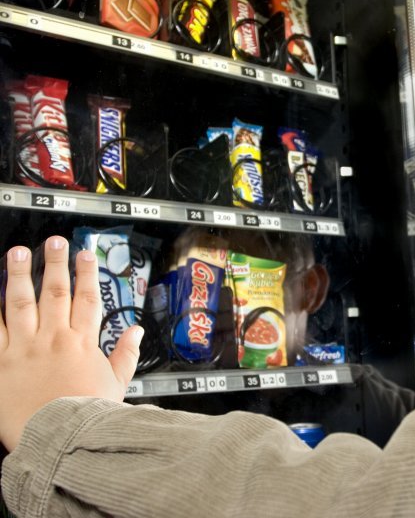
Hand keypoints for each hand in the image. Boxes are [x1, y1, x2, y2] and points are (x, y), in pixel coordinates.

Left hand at [0, 236, 141, 451]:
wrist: (59, 438)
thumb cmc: (87, 415)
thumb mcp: (116, 385)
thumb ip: (125, 355)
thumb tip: (135, 332)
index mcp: (82, 343)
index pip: (87, 297)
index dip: (87, 273)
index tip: (86, 255)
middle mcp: (53, 339)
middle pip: (54, 291)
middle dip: (55, 263)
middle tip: (55, 242)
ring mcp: (25, 348)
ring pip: (20, 302)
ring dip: (19, 274)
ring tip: (18, 253)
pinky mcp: (1, 362)